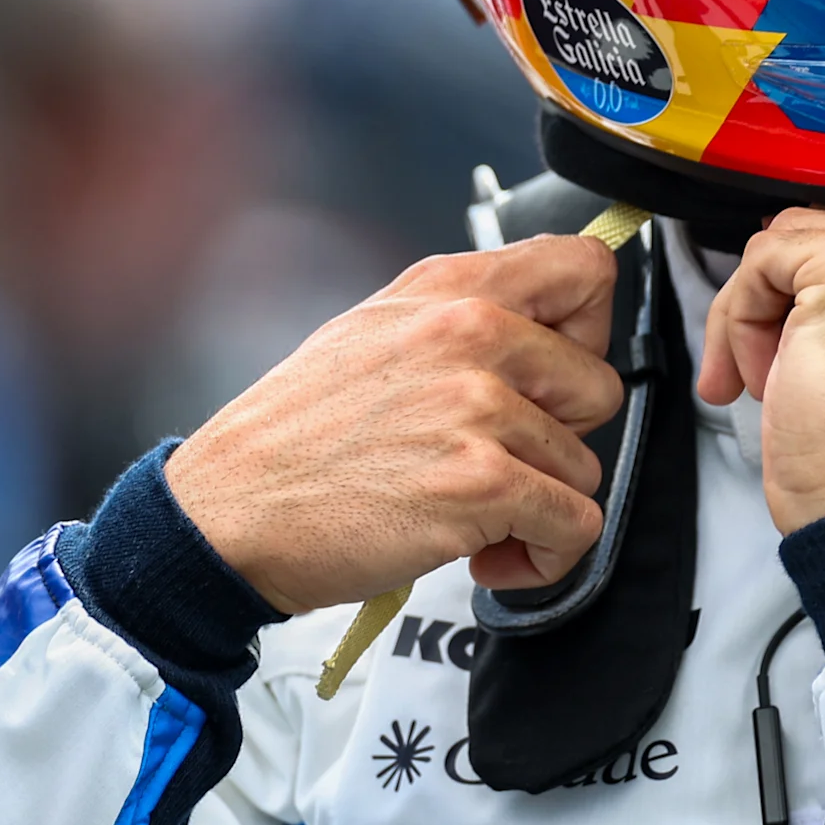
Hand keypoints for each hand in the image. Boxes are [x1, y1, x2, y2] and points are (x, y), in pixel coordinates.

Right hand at [165, 236, 625, 615]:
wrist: (225, 513)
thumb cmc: (295, 433)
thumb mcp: (376, 331)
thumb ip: (463, 315)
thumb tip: (545, 327)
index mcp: (451, 287)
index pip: (588, 268)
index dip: (588, 331)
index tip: (555, 373)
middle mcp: (472, 332)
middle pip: (599, 385)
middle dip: (558, 437)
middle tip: (495, 458)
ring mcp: (479, 407)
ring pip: (584, 466)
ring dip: (537, 503)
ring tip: (471, 510)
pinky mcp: (481, 482)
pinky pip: (574, 526)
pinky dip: (543, 556)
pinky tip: (488, 553)